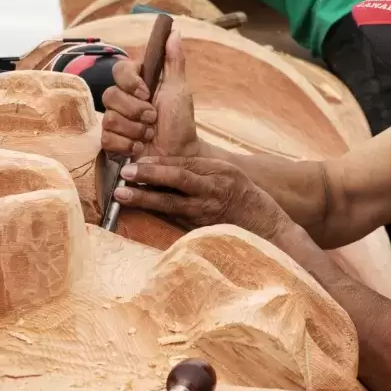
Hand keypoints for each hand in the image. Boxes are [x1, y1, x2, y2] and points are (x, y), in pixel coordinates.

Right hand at [101, 29, 198, 158]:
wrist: (179, 155)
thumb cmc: (180, 122)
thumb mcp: (179, 90)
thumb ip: (173, 61)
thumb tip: (175, 31)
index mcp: (139, 83)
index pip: (119, 70)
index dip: (130, 82)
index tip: (147, 93)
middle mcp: (124, 99)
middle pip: (109, 95)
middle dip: (135, 111)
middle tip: (153, 118)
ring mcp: (116, 120)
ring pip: (109, 119)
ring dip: (134, 130)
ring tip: (149, 135)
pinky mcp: (111, 141)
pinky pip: (106, 138)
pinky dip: (126, 144)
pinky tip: (139, 147)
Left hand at [114, 156, 292, 239]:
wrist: (266, 226)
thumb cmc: (244, 197)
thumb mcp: (228, 174)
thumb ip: (202, 169)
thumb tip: (166, 166)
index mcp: (220, 171)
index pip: (184, 164)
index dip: (158, 163)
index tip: (136, 162)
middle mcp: (215, 189)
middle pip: (178, 180)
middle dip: (149, 176)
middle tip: (125, 174)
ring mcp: (210, 211)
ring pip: (173, 203)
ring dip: (146, 199)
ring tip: (123, 195)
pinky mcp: (205, 229)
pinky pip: (177, 220)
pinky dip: (157, 215)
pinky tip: (141, 212)